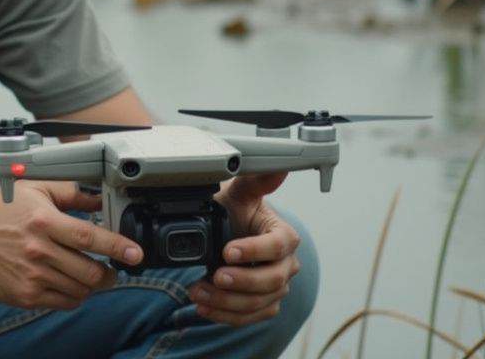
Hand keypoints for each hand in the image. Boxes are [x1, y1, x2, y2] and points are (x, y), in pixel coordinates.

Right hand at [0, 180, 143, 310]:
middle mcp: (38, 250)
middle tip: (112, 269)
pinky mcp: (24, 295)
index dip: (117, 247)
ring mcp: (31, 276)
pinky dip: (74, 296)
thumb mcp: (33, 189)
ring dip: (92, 285)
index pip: (90, 238)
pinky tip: (70, 284)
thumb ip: (70, 192)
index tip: (135, 253)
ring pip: (80, 290)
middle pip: (89, 271)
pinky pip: (63, 302)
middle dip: (108, 273)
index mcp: (43, 221)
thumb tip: (99, 198)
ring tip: (90, 275)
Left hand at [190, 172, 301, 325]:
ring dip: (227, 302)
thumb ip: (256, 181)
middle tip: (214, 276)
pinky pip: (250, 318)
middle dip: (241, 281)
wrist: (224, 235)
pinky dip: (225, 315)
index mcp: (284, 236)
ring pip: (260, 303)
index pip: (278, 246)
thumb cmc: (235, 213)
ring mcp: (275, 288)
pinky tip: (204, 307)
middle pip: (272, 280)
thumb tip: (278, 167)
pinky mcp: (263, 306)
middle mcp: (286, 265)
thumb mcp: (240, 194)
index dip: (254, 250)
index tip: (227, 251)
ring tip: (198, 292)